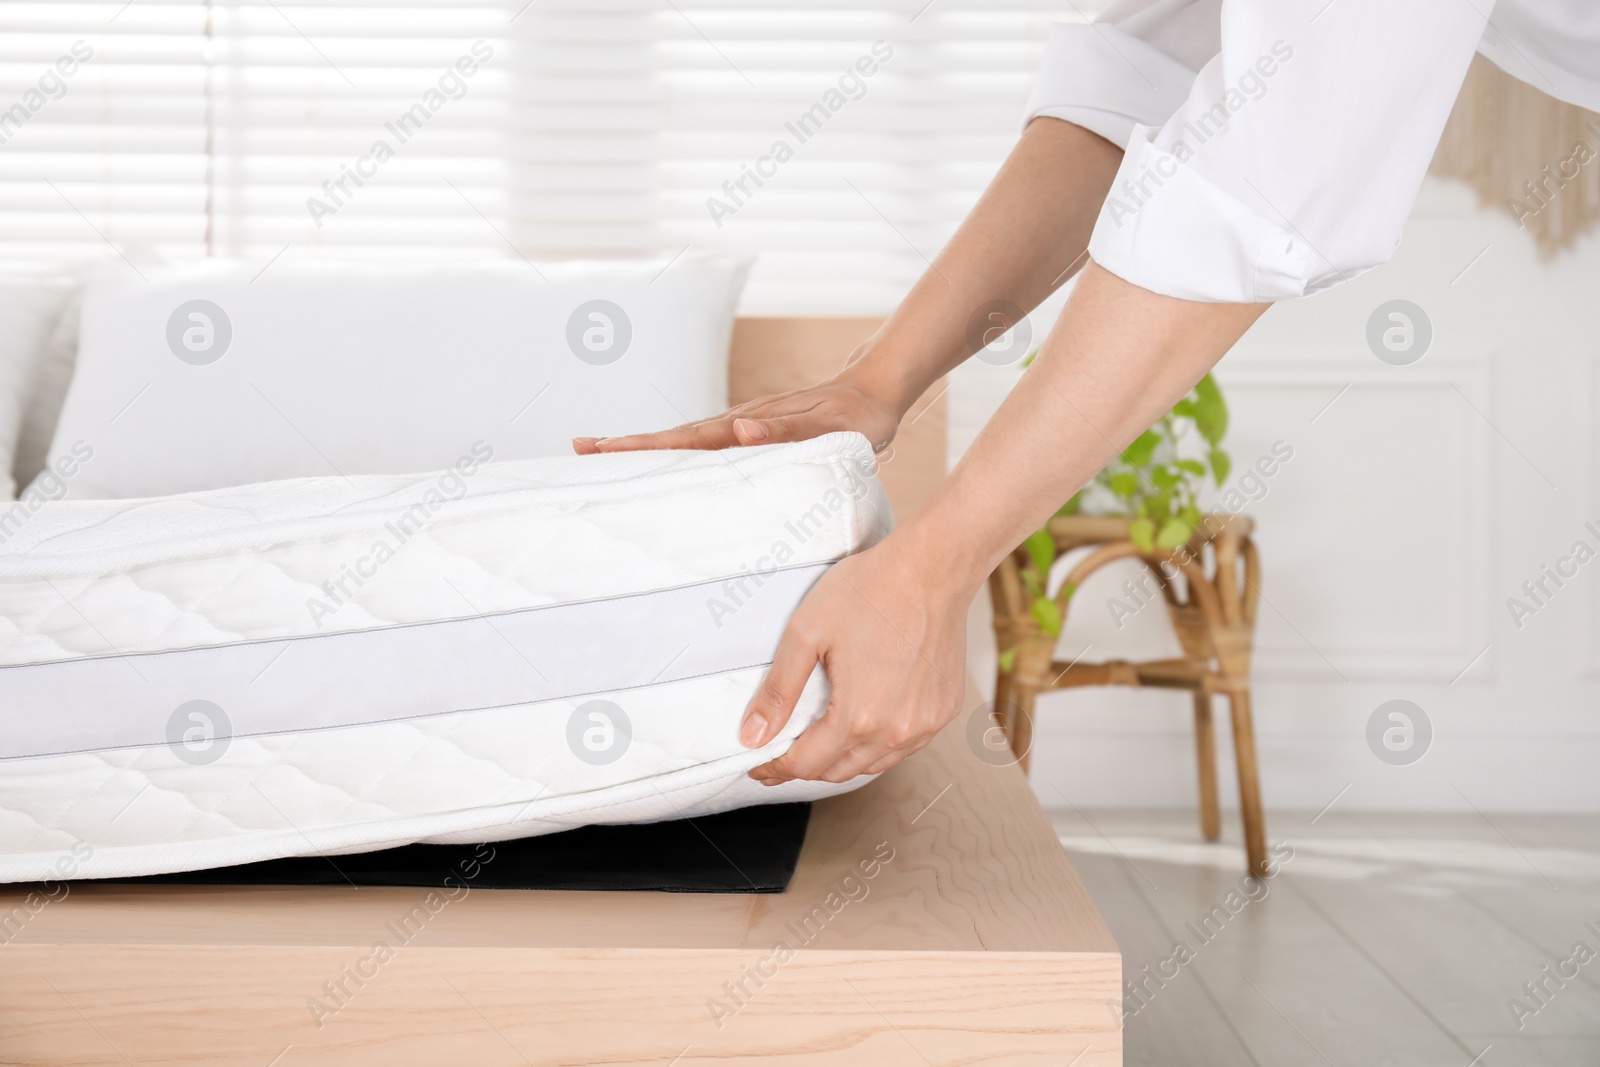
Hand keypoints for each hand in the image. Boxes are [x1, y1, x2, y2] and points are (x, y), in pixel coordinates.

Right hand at [572, 363, 907, 454]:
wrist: (873, 393)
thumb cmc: (856, 420)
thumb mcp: (830, 431)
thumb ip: (787, 434)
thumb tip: (740, 432)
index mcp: (747, 425)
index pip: (685, 439)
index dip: (642, 446)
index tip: (601, 448)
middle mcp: (735, 424)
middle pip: (671, 437)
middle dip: (625, 445)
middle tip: (579, 450)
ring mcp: (739, 428)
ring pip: (683, 440)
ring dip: (643, 447)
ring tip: (600, 452)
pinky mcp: (749, 435)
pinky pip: (703, 445)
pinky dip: (673, 451)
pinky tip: (657, 460)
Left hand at [740, 535, 970, 784]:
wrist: (932, 568)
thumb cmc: (871, 591)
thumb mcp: (806, 634)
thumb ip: (778, 691)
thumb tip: (752, 735)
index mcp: (859, 716)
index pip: (807, 765)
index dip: (776, 768)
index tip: (758, 765)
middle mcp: (896, 731)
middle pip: (839, 771)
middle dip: (805, 766)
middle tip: (781, 751)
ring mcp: (925, 724)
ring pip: (873, 764)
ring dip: (841, 758)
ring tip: (817, 739)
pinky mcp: (943, 711)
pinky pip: (903, 746)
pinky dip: (876, 744)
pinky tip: (861, 724)